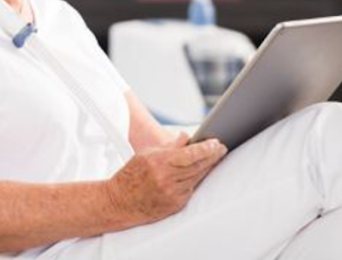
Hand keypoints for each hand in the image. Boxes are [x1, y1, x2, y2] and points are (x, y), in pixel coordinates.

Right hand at [105, 133, 226, 225]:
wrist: (120, 202)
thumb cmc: (130, 176)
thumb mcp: (146, 155)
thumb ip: (169, 146)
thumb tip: (186, 137)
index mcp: (160, 163)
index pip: (190, 154)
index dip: (206, 148)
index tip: (216, 143)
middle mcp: (167, 179)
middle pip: (198, 166)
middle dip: (212, 156)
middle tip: (221, 148)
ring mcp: (172, 193)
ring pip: (197, 177)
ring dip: (208, 167)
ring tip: (215, 158)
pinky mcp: (175, 204)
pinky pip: (191, 189)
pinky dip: (196, 179)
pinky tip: (201, 172)